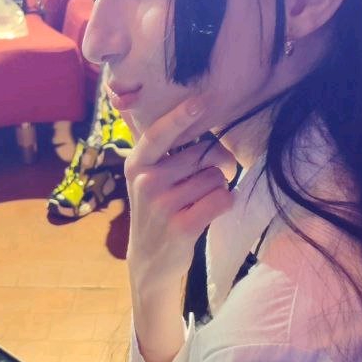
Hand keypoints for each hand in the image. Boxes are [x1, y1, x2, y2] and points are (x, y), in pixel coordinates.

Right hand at [124, 96, 234, 361]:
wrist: (149, 262)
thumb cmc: (156, 211)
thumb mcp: (146, 179)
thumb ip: (163, 151)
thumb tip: (189, 121)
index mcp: (137, 164)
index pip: (160, 133)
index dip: (182, 116)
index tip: (202, 100)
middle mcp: (146, 181)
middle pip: (202, 154)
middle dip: (212, 166)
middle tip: (200, 184)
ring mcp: (163, 204)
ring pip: (215, 177)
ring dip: (216, 189)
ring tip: (196, 204)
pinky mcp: (182, 225)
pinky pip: (222, 198)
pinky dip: (225, 203)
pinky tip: (209, 213)